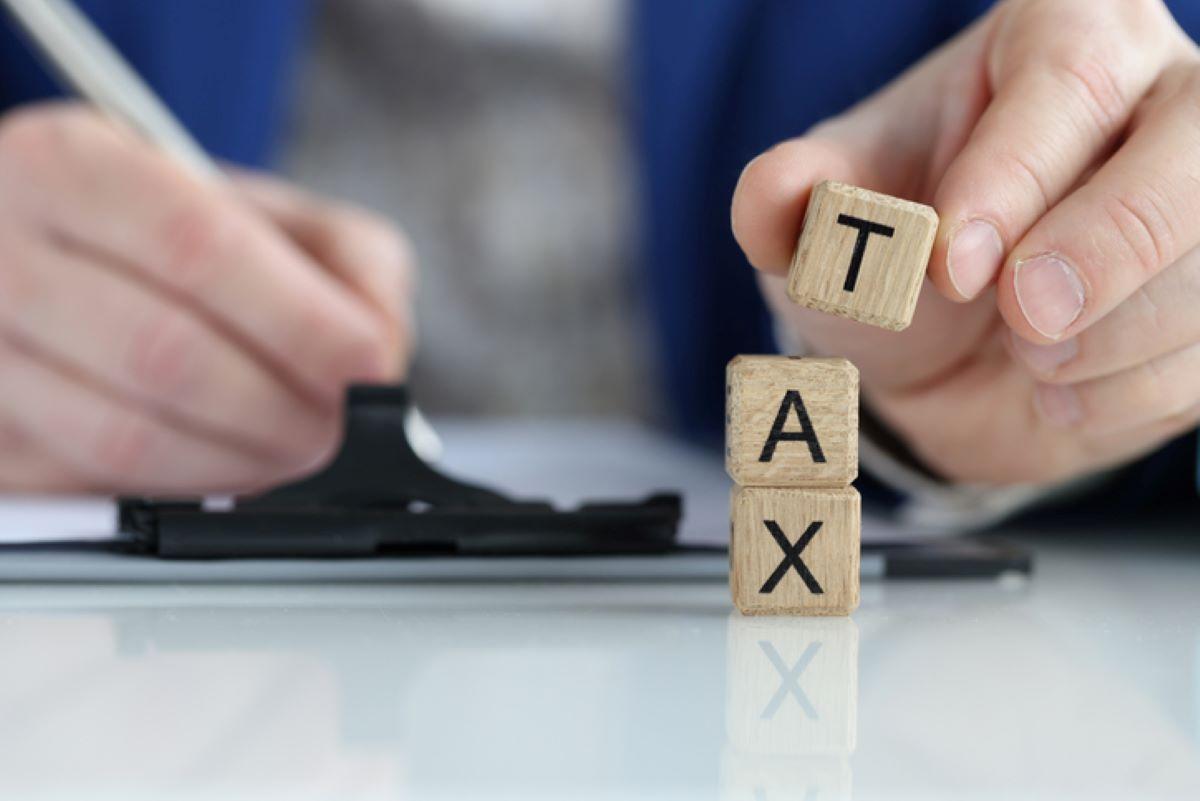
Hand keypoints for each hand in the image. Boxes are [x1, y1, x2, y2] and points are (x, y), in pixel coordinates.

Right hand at [0, 103, 414, 493]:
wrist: (58, 258)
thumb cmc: (173, 236)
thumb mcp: (271, 211)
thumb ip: (352, 261)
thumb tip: (383, 351)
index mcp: (71, 164)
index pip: (198, 248)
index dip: (300, 323)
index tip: (367, 368)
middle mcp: (0, 251)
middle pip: (164, 353)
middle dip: (283, 410)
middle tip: (342, 430)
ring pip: (124, 438)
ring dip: (242, 466)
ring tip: (297, 456)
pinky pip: (97, 490)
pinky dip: (188, 494)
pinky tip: (230, 470)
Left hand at [732, 0, 1199, 484]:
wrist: (935, 353)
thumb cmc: (887, 254)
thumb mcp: (827, 218)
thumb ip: (795, 201)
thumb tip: (773, 189)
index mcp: (1058, 39)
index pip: (1069, 74)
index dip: (1015, 172)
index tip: (950, 264)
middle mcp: (1156, 102)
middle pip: (1195, 140)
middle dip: (1109, 243)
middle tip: (1021, 318)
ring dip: (1108, 338)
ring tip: (1023, 353)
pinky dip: (1123, 393)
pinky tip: (1059, 385)